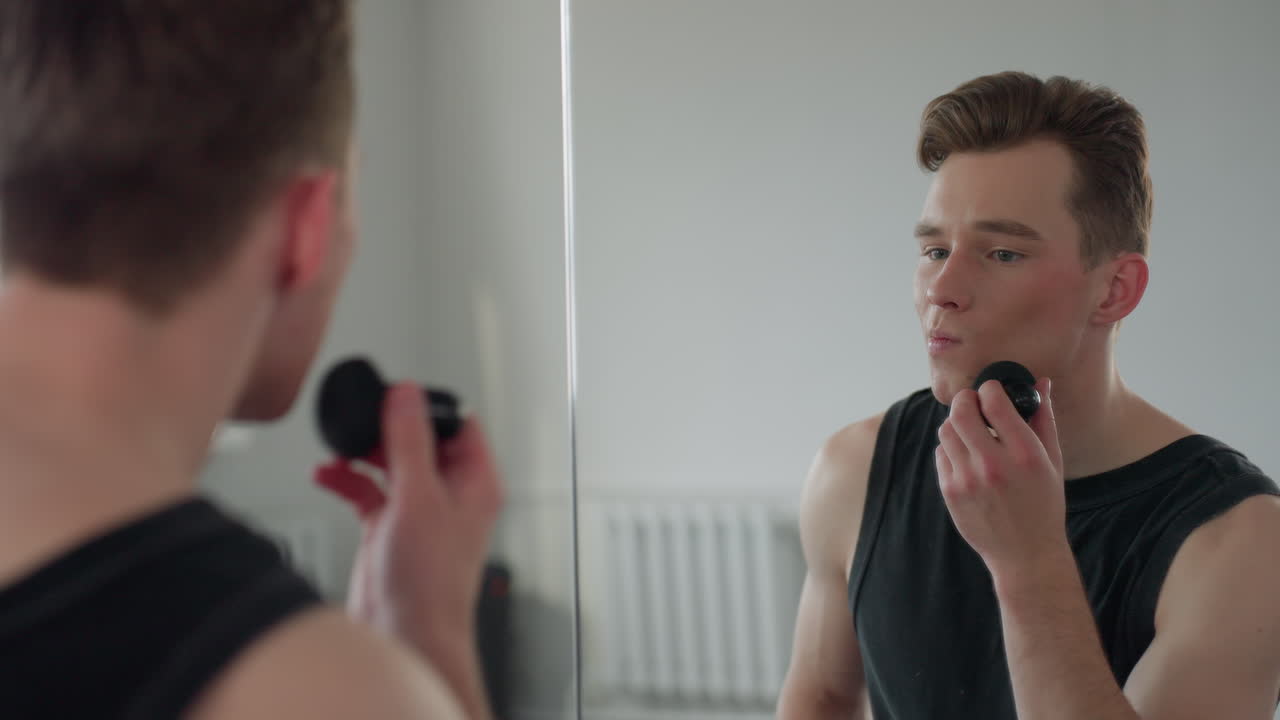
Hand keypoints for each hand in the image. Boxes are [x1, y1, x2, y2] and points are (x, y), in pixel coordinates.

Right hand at [314, 382, 503, 662]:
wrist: (406, 635)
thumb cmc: (429, 583)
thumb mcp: (418, 498)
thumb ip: (410, 443)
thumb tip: (407, 395)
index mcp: (475, 482)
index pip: (461, 425)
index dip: (431, 407)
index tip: (400, 396)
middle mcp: (450, 494)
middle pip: (421, 440)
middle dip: (389, 429)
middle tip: (363, 420)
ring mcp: (419, 511)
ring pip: (391, 463)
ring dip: (364, 453)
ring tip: (342, 446)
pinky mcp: (389, 527)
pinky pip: (367, 490)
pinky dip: (347, 479)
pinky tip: (327, 474)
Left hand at [936, 378, 1067, 581]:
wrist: (1025, 554)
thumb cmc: (1044, 504)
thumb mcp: (1052, 461)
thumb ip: (1043, 419)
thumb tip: (1041, 383)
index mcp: (1024, 454)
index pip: (994, 402)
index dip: (990, 388)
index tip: (992, 390)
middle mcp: (993, 464)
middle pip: (961, 411)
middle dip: (965, 400)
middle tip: (973, 403)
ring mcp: (968, 479)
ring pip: (946, 430)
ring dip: (957, 424)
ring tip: (971, 432)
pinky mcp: (950, 492)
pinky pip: (941, 454)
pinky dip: (951, 449)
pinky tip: (967, 457)